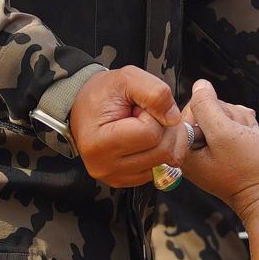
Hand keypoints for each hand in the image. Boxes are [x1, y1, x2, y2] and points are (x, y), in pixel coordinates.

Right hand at [66, 66, 186, 189]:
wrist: (84, 107)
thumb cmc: (103, 93)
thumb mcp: (127, 78)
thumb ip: (155, 92)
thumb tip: (174, 118)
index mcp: (100, 142)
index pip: (151, 134)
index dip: (154, 114)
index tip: (139, 106)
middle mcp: (104, 166)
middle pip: (161, 151)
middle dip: (165, 128)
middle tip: (149, 114)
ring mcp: (114, 177)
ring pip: (165, 162)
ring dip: (165, 140)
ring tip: (147, 125)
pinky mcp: (124, 181)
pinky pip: (159, 170)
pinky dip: (159, 153)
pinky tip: (146, 139)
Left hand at [176, 85, 258, 216]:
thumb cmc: (250, 170)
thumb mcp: (225, 134)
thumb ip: (207, 106)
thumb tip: (200, 85)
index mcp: (184, 148)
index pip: (193, 107)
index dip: (215, 110)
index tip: (226, 130)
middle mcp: (194, 149)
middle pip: (210, 110)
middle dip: (231, 118)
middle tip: (241, 139)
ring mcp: (211, 151)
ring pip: (226, 115)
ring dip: (242, 124)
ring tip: (249, 142)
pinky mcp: (226, 150)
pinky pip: (234, 126)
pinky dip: (247, 129)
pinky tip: (253, 141)